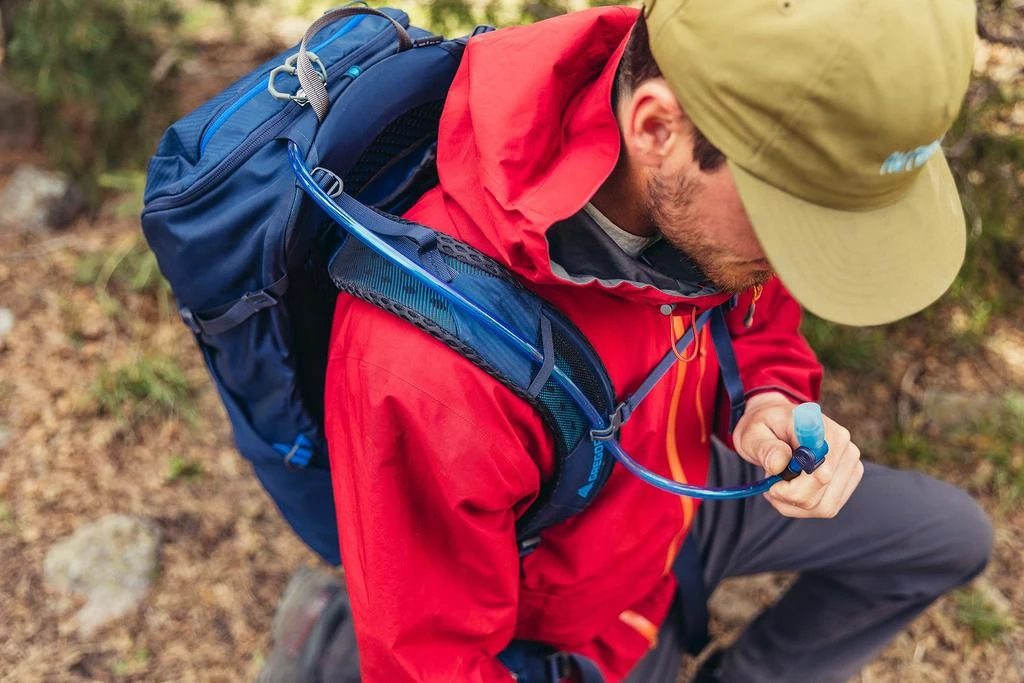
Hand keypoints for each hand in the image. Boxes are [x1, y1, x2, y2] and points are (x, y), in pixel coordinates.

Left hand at [732, 392, 863, 517]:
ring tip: (779, 484)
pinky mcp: (848, 480)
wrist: (775, 425)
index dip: (794, 487)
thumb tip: (779, 463)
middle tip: (771, 484)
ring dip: (794, 504)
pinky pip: (827, 508)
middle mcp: (844, 447)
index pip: (820, 472)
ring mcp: (850, 465)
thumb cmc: (764, 428)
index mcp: (822, 430)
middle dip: (789, 496)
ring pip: (825, 507)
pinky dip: (802, 507)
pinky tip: (788, 491)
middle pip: (821, 494)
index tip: (772, 484)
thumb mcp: (754, 433)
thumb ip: (766, 448)